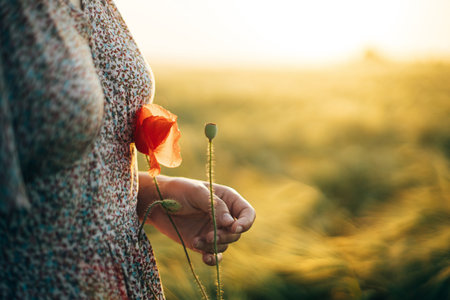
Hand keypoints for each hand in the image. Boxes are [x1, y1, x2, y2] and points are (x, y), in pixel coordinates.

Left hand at [138, 174, 255, 265]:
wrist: (156, 203)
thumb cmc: (177, 191)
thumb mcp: (196, 192)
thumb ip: (214, 206)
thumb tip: (230, 223)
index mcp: (228, 200)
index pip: (247, 213)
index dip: (245, 222)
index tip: (235, 228)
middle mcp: (224, 216)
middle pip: (236, 233)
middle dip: (224, 236)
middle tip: (209, 236)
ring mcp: (213, 230)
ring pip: (224, 245)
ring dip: (212, 246)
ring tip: (196, 240)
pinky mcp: (202, 242)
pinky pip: (214, 255)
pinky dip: (212, 259)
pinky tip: (206, 258)